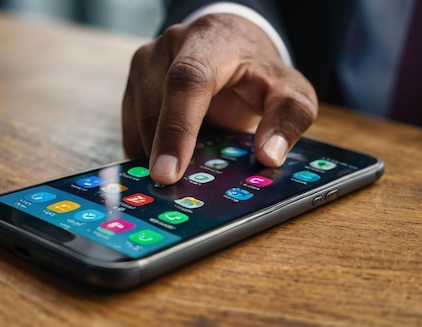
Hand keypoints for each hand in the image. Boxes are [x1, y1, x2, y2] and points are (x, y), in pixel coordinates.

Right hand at [122, 14, 316, 183]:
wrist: (233, 45)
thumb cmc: (260, 71)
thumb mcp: (290, 91)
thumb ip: (288, 118)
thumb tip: (268, 155)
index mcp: (213, 41)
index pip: (187, 81)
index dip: (176, 129)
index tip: (170, 172)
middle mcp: (172, 46)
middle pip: (154, 104)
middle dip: (159, 152)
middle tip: (174, 191)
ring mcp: (147, 62)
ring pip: (137, 118)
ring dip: (153, 153)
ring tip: (179, 177)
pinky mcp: (134, 83)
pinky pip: (131, 125)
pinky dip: (147, 149)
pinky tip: (171, 161)